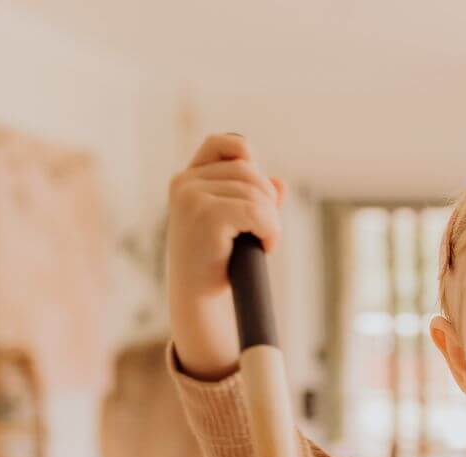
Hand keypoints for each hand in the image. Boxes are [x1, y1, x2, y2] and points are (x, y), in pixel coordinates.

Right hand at [166, 133, 285, 379]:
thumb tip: (280, 182)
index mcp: (188, 179)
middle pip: (251, 171)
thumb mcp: (235, 226)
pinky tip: (265, 248)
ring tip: (262, 243)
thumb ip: (254, 201)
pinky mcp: (206, 215)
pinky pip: (258, 212)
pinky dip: (271, 231)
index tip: (258, 197)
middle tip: (264, 232)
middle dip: (268, 201)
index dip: (251, 161)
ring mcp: (192, 197)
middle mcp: (185, 182)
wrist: (200, 303)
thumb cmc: (217, 266)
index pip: (226, 144)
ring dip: (271, 220)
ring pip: (257, 192)